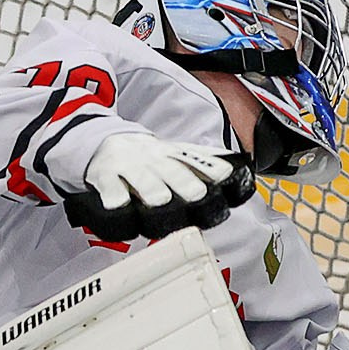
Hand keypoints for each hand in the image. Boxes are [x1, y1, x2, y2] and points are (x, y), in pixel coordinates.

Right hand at [62, 132, 254, 242]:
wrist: (104, 142)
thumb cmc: (150, 160)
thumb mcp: (177, 155)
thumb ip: (206, 162)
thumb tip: (244, 165)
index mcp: (178, 157)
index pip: (202, 163)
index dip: (215, 171)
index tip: (228, 178)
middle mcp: (158, 162)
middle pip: (176, 174)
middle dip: (187, 185)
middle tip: (196, 195)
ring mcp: (131, 168)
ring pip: (145, 182)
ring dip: (152, 192)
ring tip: (159, 202)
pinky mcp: (105, 177)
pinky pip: (111, 190)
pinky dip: (114, 201)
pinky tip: (118, 207)